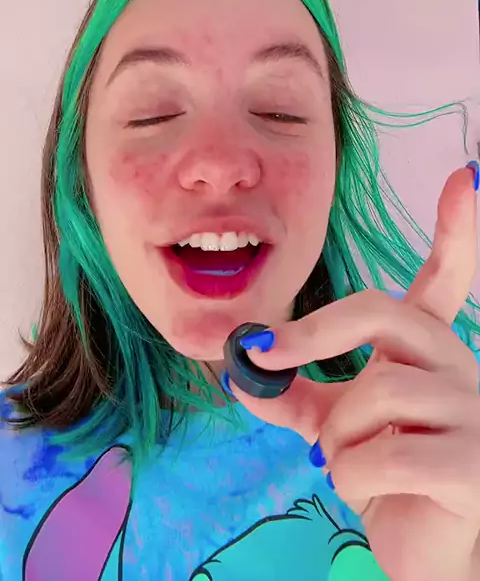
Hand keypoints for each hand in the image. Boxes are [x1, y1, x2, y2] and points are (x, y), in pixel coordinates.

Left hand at [230, 165, 479, 580]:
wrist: (421, 545)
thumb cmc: (383, 474)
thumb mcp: (332, 423)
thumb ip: (291, 391)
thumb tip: (240, 366)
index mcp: (425, 348)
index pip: (446, 278)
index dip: (456, 229)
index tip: (464, 177)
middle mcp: (457, 365)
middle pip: (380, 313)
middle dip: (313, 334)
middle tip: (271, 354)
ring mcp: (472, 414)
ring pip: (375, 395)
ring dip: (336, 438)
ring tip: (345, 463)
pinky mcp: (473, 467)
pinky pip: (384, 456)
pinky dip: (352, 478)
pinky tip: (371, 489)